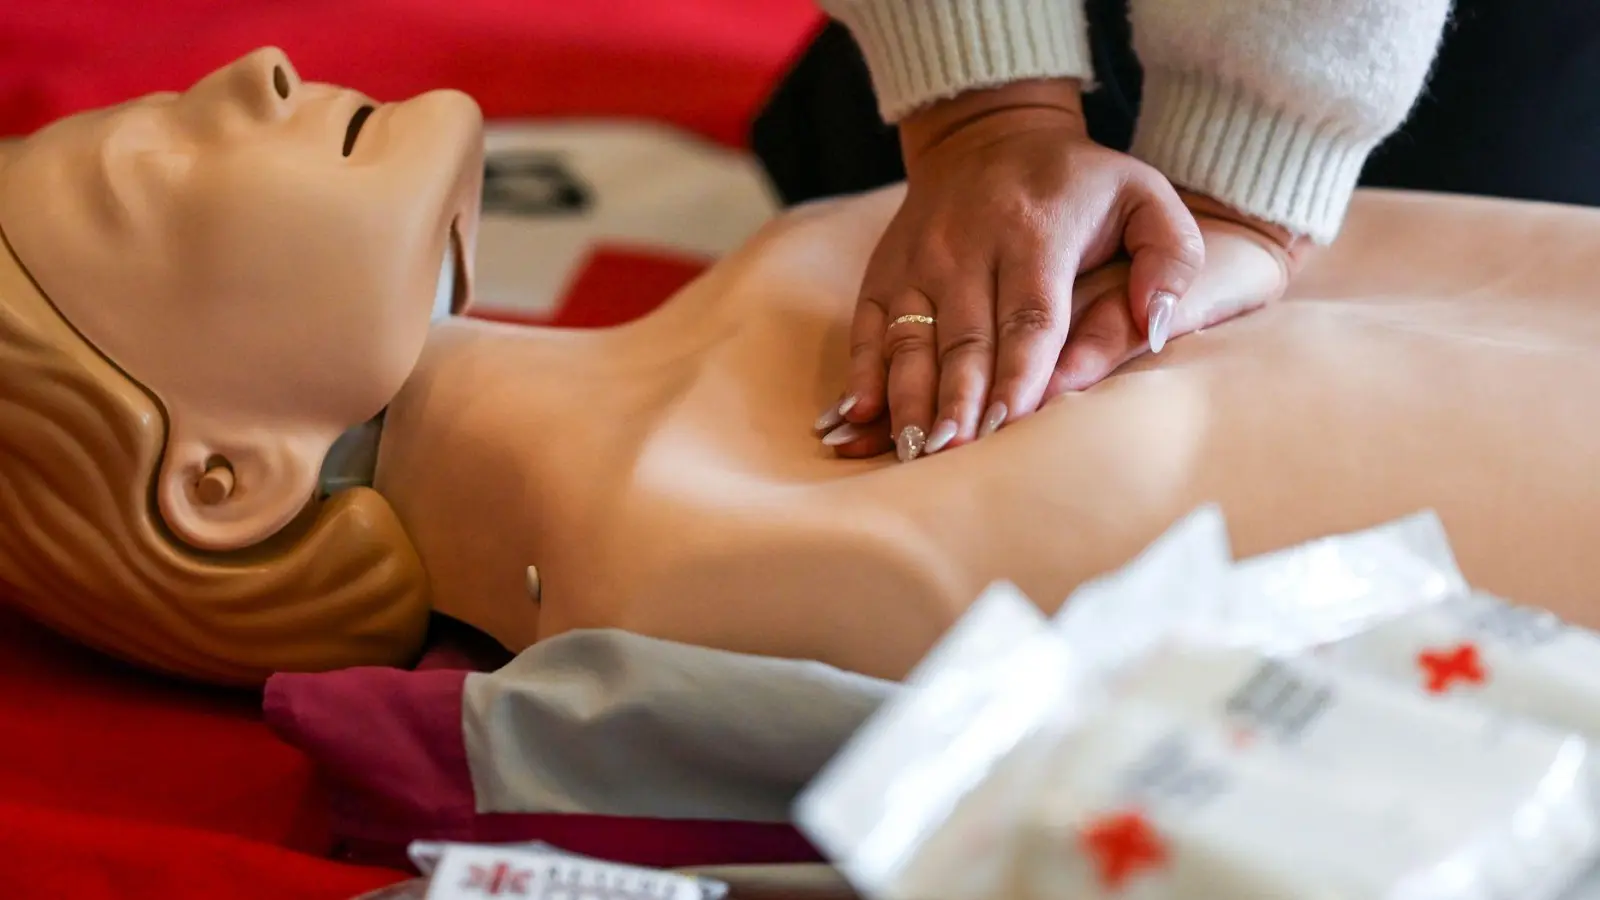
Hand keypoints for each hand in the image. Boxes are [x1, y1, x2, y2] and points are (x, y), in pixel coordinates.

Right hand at [815, 79, 1204, 461]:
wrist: (991, 133)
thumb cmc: (1079, 182)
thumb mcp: (1146, 195)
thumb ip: (1171, 257)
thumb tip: (1155, 327)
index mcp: (1035, 231)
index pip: (1028, 316)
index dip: (1018, 373)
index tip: (1010, 424)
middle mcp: (967, 246)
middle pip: (964, 340)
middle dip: (959, 401)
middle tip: (958, 456)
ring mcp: (918, 260)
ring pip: (910, 342)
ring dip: (910, 400)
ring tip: (915, 453)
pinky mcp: (884, 272)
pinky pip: (867, 330)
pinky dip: (861, 375)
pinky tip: (856, 419)